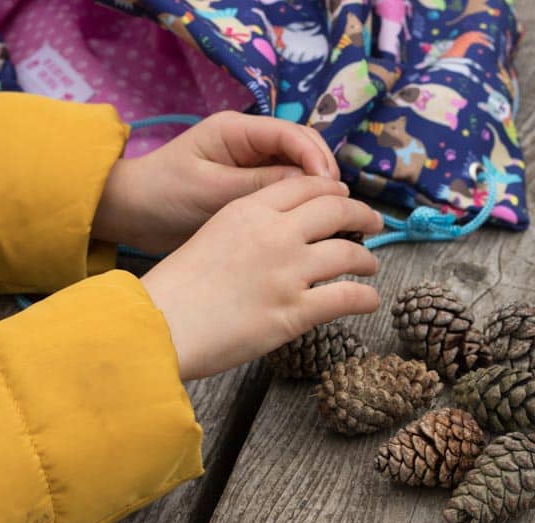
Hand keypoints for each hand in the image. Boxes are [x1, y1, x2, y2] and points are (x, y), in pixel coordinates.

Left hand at [93, 111, 339, 253]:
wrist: (133, 213)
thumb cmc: (164, 194)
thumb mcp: (211, 191)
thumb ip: (258, 185)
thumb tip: (309, 182)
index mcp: (237, 130)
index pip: (291, 134)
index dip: (317, 158)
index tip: (331, 188)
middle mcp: (249, 141)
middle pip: (303, 148)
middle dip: (324, 173)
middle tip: (341, 207)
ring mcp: (251, 163)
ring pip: (299, 169)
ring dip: (317, 190)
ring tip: (334, 218)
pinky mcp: (250, 185)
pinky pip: (285, 189)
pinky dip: (302, 204)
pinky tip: (313, 225)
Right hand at [141, 176, 383, 380]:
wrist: (161, 324)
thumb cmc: (177, 286)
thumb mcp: (211, 234)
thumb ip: (248, 227)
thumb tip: (279, 234)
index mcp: (250, 210)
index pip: (306, 186)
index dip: (332, 190)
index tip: (343, 197)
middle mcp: (274, 233)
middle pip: (336, 208)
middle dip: (361, 213)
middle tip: (373, 221)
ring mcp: (287, 272)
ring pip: (348, 252)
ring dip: (366, 258)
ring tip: (369, 265)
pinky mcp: (293, 311)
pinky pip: (346, 298)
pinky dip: (365, 298)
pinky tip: (369, 301)